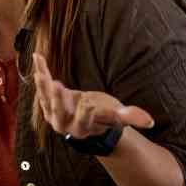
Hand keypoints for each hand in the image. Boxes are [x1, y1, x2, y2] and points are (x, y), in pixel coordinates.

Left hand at [32, 52, 154, 138]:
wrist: (84, 120)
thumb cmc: (103, 117)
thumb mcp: (115, 117)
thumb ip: (130, 117)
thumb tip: (148, 121)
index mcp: (83, 129)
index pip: (84, 122)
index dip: (85, 113)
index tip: (88, 103)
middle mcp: (64, 124)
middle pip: (59, 112)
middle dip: (58, 99)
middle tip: (56, 86)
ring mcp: (53, 113)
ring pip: (46, 99)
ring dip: (43, 84)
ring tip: (40, 71)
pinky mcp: (47, 101)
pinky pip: (42, 86)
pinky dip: (40, 71)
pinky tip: (37, 57)